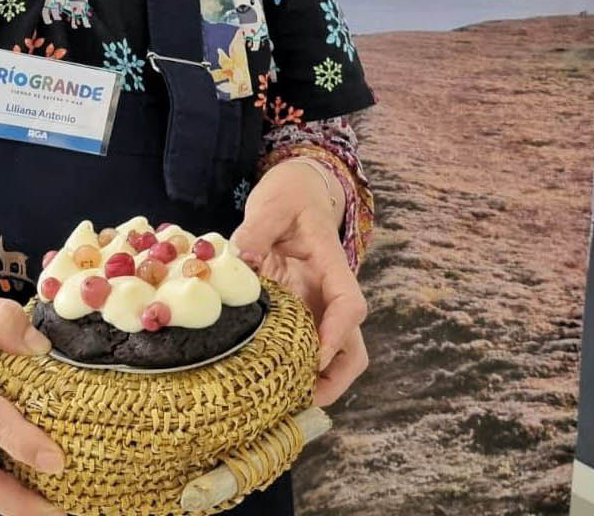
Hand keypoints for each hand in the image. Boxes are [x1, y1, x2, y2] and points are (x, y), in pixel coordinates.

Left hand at [230, 159, 368, 406]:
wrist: (296, 193)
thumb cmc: (288, 198)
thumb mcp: (272, 205)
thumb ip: (257, 230)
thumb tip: (241, 259)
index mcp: (332, 266)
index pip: (349, 304)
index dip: (337, 333)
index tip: (317, 355)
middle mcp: (330, 292)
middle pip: (352, 343)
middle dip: (336, 375)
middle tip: (303, 398)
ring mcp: (318, 304)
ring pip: (334, 352)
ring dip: (318, 378)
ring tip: (285, 400)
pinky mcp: (301, 310)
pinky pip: (305, 344)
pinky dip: (295, 365)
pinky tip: (267, 381)